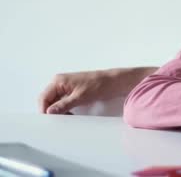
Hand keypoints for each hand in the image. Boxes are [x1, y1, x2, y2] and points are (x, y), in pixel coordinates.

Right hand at [39, 67, 155, 113]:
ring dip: (58, 111)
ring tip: (66, 118)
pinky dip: (63, 109)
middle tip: (58, 121)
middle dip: (51, 111)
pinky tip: (69, 114)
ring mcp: (65, 87)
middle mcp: (59, 82)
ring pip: (54, 102)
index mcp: (58, 81)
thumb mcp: (80, 97)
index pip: (43, 98)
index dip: (44, 110)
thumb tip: (49, 112)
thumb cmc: (100, 84)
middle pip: (47, 100)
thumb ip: (63, 105)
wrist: (114, 82)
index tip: (49, 121)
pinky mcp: (71, 91)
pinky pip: (62, 102)